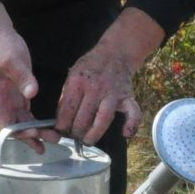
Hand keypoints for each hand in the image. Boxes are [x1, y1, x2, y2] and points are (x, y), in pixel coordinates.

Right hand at [0, 1, 39, 142]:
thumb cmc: (2, 48)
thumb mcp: (12, 60)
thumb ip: (22, 77)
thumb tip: (31, 93)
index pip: (7, 122)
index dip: (19, 132)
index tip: (34, 134)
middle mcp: (4, 102)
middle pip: (16, 126)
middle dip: (32, 136)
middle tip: (50, 143)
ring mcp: (11, 99)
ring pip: (23, 122)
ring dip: (37, 131)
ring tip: (53, 139)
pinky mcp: (20, 93)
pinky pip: (27, 113)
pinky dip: (36, 121)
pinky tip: (47, 127)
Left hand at [56, 8, 163, 143]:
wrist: (116, 53)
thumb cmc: (91, 65)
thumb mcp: (73, 73)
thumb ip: (67, 94)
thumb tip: (61, 118)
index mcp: (78, 81)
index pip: (67, 110)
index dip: (62, 124)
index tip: (61, 131)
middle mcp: (95, 88)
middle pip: (83, 118)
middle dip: (76, 132)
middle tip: (74, 136)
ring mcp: (113, 93)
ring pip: (103, 119)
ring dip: (94, 134)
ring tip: (88, 141)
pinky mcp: (127, 96)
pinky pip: (133, 112)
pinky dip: (131, 124)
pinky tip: (125, 134)